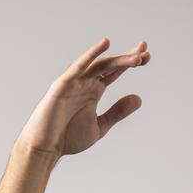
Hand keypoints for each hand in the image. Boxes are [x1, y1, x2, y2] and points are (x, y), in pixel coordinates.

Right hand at [19, 38, 149, 156]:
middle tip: (145, 51)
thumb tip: (138, 98)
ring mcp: (74, 82)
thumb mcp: (100, 127)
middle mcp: (85, 83)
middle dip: (127, 58)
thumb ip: (117, 112)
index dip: (130, 63)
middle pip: (110, 65)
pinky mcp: (63, 85)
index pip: (115, 72)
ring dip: (117, 59)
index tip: (147, 57)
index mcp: (94, 91)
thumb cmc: (68, 138)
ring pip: (98, 65)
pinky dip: (90, 55)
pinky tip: (104, 44)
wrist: (45, 147)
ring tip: (135, 56)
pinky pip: (78, 68)